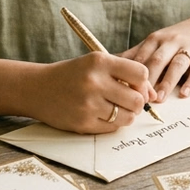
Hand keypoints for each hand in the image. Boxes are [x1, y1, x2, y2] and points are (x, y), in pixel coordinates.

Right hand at [28, 52, 155, 133]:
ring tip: (115, 108)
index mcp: (100, 62)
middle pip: (137, 99)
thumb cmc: (72, 74)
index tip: (137, 86)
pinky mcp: (83, 123)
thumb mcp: (95, 63)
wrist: (37, 88)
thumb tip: (152, 94)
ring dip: (126, 114)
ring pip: (128, 117)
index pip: (140, 73)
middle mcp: (94, 82)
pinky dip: (113, 124)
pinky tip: (102, 114)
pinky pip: (113, 128)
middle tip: (128, 101)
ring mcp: (88, 104)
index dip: (143, 83)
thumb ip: (124, 73)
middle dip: (138, 102)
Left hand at [120, 10, 189, 102]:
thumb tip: (110, 64)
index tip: (123, 91)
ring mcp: (189, 48)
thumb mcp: (156, 42)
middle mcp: (170, 42)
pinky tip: (184, 94)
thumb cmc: (179, 38)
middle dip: (147, 80)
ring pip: (176, 64)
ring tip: (159, 99)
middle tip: (139, 99)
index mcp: (155, 40)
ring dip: (167, 81)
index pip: (140, 58)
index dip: (130, 74)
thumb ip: (136, 54)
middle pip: (156, 60)